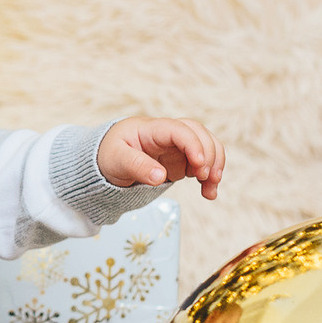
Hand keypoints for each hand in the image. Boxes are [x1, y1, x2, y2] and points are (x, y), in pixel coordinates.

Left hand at [97, 117, 224, 200]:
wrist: (106, 162)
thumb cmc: (109, 155)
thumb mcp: (116, 160)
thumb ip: (137, 166)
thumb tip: (160, 177)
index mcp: (151, 129)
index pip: (179, 129)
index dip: (193, 143)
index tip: (199, 164)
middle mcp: (168, 135)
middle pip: (199, 134)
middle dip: (209, 154)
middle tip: (205, 177)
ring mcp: (177, 148)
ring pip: (206, 146)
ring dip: (215, 165)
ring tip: (211, 189)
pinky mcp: (181, 161)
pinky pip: (203, 164)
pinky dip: (210, 177)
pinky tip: (209, 193)